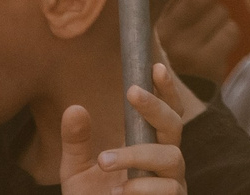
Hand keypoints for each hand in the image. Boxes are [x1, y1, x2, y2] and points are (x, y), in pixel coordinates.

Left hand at [60, 63, 192, 194]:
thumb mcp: (76, 171)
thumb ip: (77, 142)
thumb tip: (74, 108)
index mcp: (150, 146)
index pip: (167, 112)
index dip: (166, 89)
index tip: (155, 67)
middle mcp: (167, 161)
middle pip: (175, 125)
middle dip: (155, 106)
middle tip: (131, 92)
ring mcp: (172, 183)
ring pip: (171, 156)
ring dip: (137, 155)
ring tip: (105, 161)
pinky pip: (166, 190)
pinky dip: (141, 189)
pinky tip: (119, 193)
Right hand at [155, 0, 246, 79]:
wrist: (178, 92)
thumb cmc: (177, 45)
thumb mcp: (169, 21)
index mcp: (150, 22)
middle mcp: (163, 38)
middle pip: (197, 0)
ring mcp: (184, 52)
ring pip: (218, 14)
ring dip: (223, 10)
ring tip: (212, 21)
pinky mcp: (205, 64)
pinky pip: (230, 31)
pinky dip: (231, 28)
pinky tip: (219, 38)